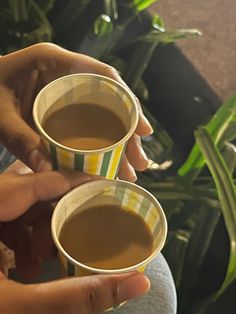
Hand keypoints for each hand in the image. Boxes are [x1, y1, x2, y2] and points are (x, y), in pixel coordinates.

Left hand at [0, 43, 152, 181]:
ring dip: (119, 143)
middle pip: (110, 101)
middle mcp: (68, 75)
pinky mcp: (65, 107)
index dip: (129, 102)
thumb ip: (22, 140)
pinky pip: (89, 123)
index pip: (103, 77)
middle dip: (128, 133)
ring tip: (129, 171)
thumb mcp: (1, 116)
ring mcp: (68, 92)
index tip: (143, 130)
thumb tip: (50, 171)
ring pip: (103, 115)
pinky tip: (108, 162)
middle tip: (140, 163)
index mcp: (55, 63)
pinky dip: (101, 143)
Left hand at [0, 161, 149, 312]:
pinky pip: (3, 218)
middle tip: (70, 234)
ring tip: (48, 257)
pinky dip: (21, 236)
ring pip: (15, 204)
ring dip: (37, 228)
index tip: (103, 185)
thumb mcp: (20, 308)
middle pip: (25, 190)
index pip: (31, 181)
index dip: (71, 181)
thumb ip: (75, 296)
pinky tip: (28, 264)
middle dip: (54, 211)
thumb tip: (137, 282)